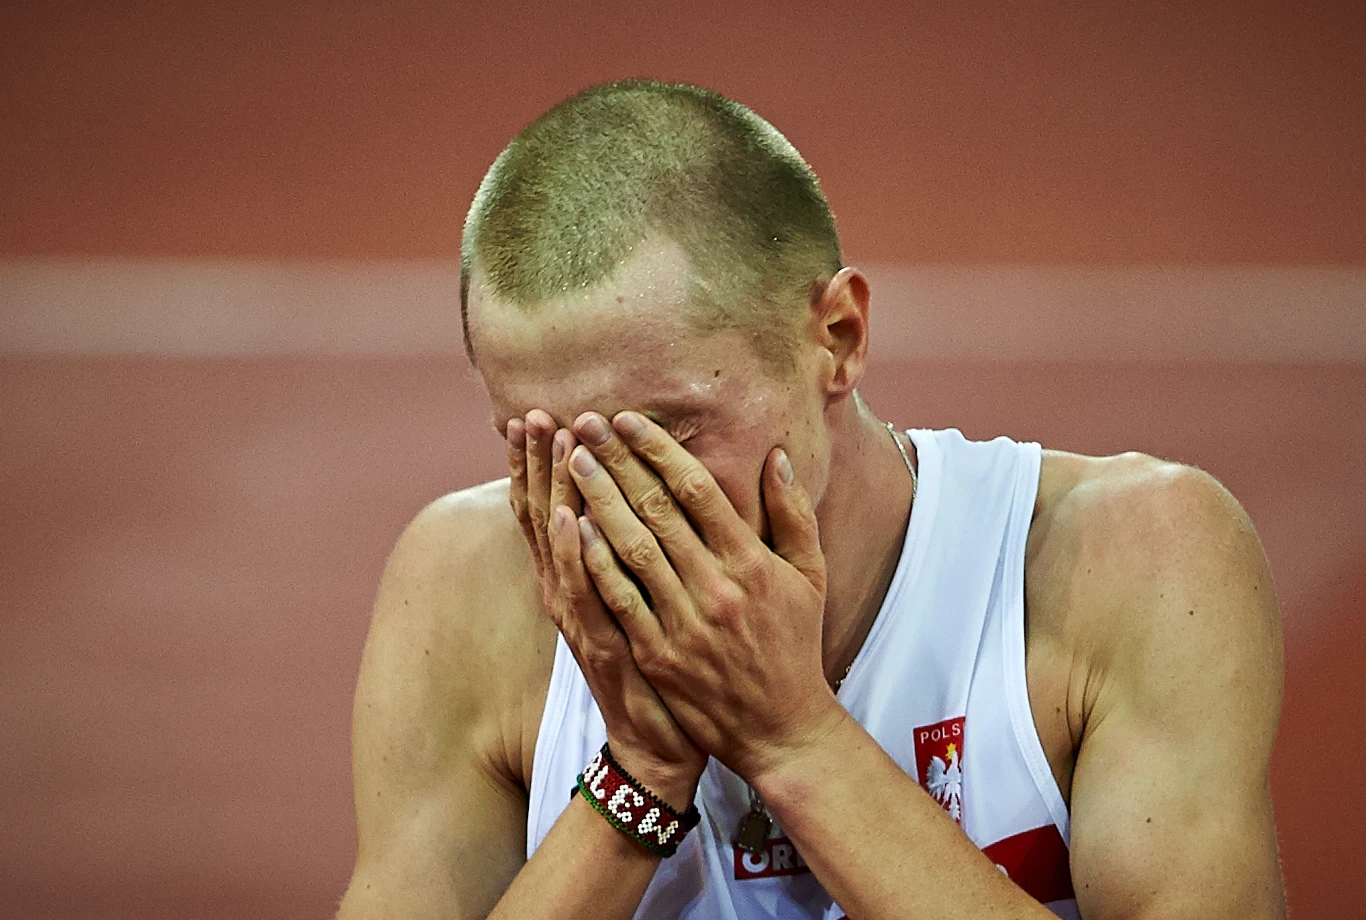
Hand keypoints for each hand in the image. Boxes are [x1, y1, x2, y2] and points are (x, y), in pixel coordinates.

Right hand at [507, 410, 705, 805]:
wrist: (660, 742)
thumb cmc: (659, 666)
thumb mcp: (637, 603)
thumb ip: (632, 551)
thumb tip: (633, 497)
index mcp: (582, 577)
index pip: (554, 508)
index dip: (543, 464)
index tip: (539, 415)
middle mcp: (571, 593)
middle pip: (545, 517)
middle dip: (539, 464)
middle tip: (532, 413)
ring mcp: (582, 619)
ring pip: (559, 546)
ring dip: (554, 492)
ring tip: (551, 442)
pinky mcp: (602, 645)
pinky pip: (586, 593)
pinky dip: (573, 554)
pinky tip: (570, 515)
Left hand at [564, 410, 846, 784]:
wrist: (780, 728)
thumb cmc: (794, 644)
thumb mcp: (809, 575)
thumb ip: (793, 513)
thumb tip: (776, 456)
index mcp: (752, 562)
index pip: (699, 491)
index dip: (659, 450)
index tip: (627, 418)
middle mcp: (718, 587)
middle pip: (658, 510)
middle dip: (619, 461)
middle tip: (585, 423)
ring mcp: (685, 622)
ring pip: (633, 548)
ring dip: (599, 499)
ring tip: (572, 460)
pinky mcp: (659, 654)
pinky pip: (620, 599)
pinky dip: (595, 561)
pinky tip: (573, 527)